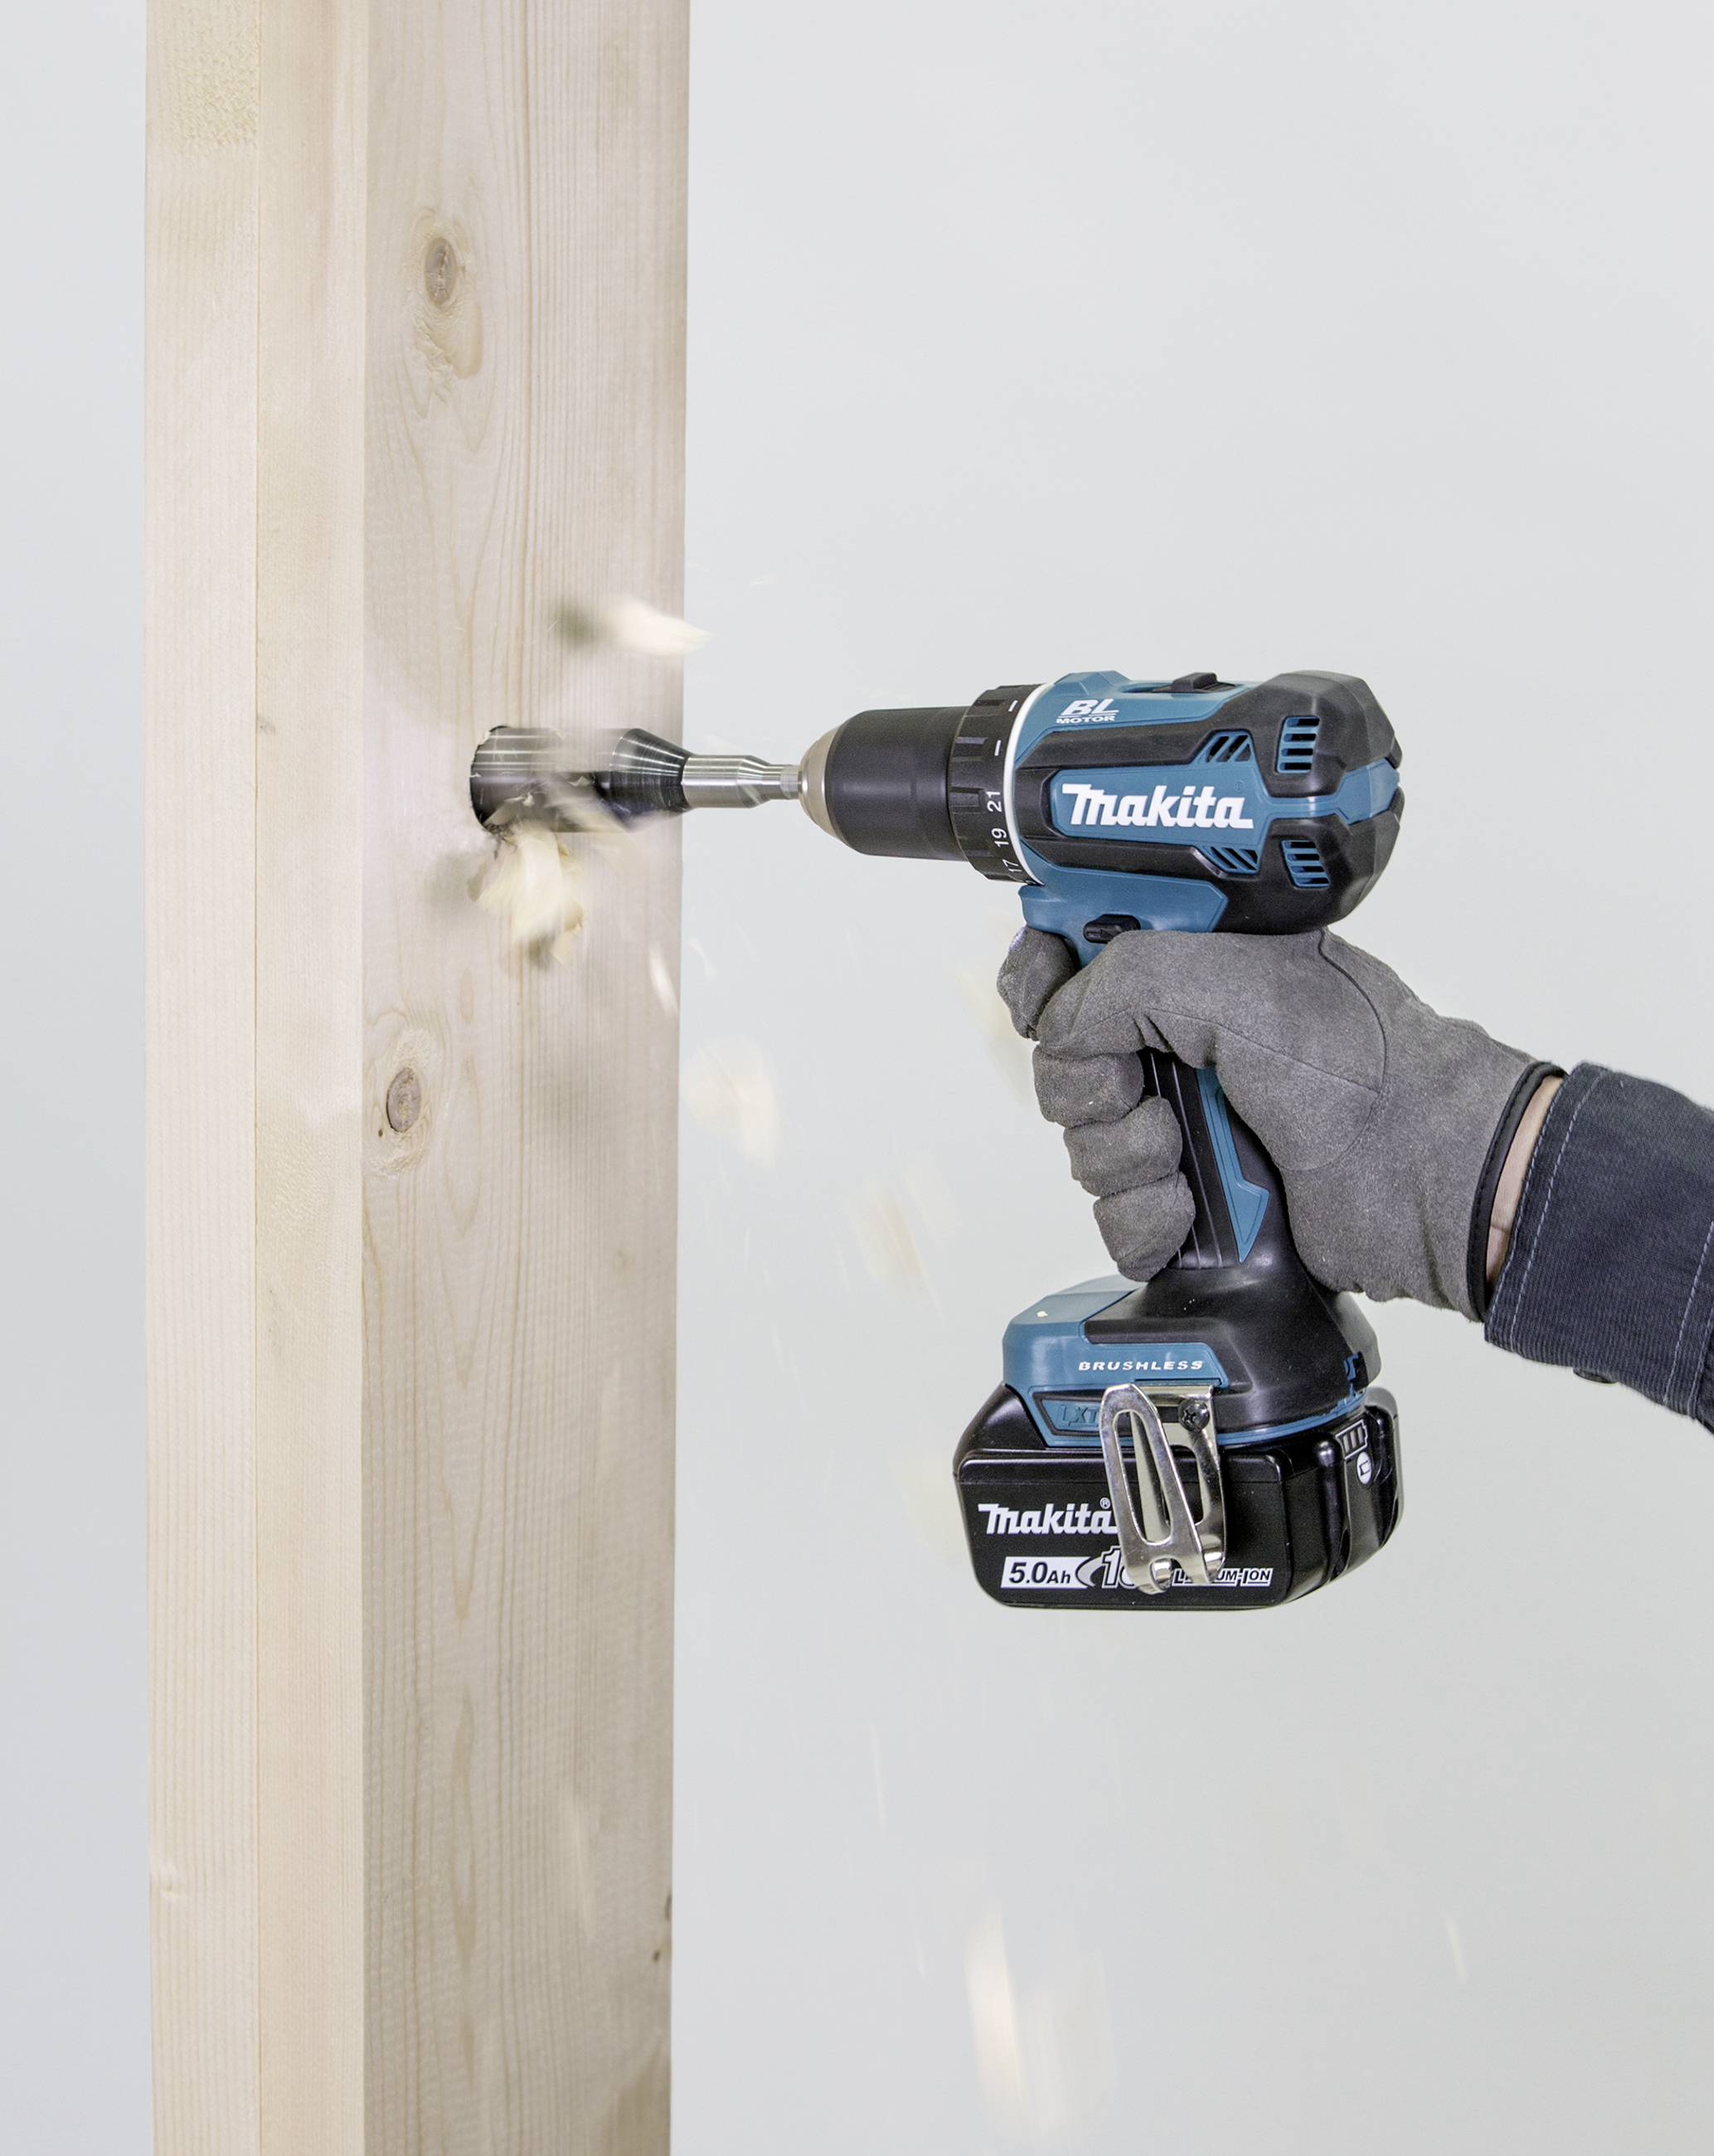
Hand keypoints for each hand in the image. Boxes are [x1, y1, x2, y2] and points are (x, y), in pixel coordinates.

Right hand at [997, 925, 1549, 1316]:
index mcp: (1196, 968)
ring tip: (1185, 1156)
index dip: (1044, 980)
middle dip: (1092, 1089)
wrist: (1429, 1180)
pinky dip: (1143, 1222)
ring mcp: (1189, 1126)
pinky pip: (1115, 1220)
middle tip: (1146, 1090)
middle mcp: (1186, 1044)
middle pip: (1065, 1066)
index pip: (1077, 958)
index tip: (1041, 1004)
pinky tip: (1192, 1211)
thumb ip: (1126, 981)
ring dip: (1124, 1160)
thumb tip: (1060, 1024)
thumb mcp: (1238, 984)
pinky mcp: (1196, 1205)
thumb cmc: (1368, 1069)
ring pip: (1084, 1148)